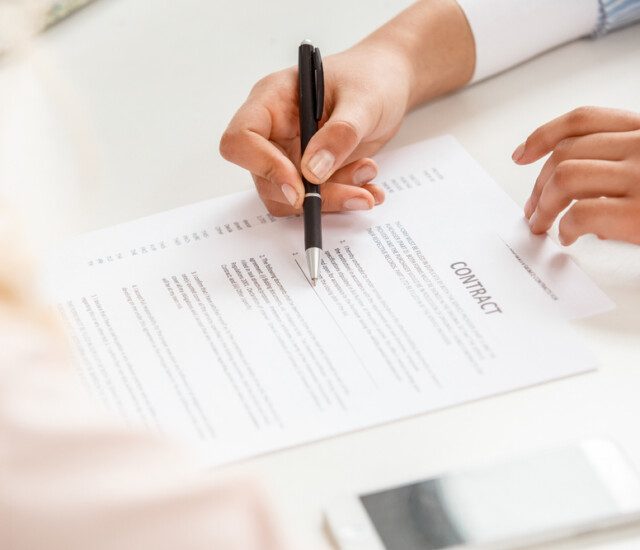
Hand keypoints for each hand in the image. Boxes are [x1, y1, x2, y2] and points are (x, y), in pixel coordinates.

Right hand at [219, 44, 411, 215]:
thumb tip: (312, 171)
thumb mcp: (363, 101)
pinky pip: (313, 199)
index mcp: (272, 101)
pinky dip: (341, 200)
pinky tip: (368, 188)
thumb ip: (340, 134)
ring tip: (368, 175)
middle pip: (266, 179)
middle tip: (355, 193)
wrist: (390, 84)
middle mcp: (273, 131)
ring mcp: (289, 154)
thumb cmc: (372, 77)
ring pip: (290, 197)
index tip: (299, 186)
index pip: (241, 139)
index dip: (263, 166)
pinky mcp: (308, 173)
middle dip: (310, 194)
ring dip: (330, 198)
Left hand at [513, 107, 639, 245]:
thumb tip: (580, 199)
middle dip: (539, 184)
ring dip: (544, 205)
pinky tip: (569, 236)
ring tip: (542, 224)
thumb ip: (622, 168)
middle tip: (532, 209)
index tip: (521, 154)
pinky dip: (566, 227)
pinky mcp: (638, 213)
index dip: (544, 135)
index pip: (584, 120)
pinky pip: (581, 213)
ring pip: (565, 177)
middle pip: (566, 152)